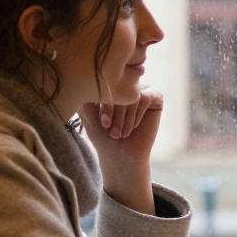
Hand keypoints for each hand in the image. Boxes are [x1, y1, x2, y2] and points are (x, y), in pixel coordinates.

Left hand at [80, 87, 161, 213]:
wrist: (121, 155)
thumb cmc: (104, 137)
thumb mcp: (89, 117)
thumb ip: (84, 99)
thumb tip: (81, 81)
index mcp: (109, 85)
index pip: (105, 83)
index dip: (103, 102)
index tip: (102, 123)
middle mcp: (126, 85)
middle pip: (120, 87)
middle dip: (115, 111)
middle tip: (112, 130)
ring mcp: (141, 89)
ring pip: (133, 93)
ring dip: (126, 116)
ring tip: (121, 133)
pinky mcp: (155, 97)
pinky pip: (146, 96)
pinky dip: (138, 114)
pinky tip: (133, 127)